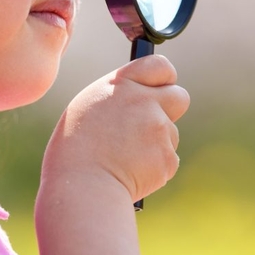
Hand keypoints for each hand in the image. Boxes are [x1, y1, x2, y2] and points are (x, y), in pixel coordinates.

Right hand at [43, 54, 189, 202]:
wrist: (82, 188)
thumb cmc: (74, 150)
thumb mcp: (88, 107)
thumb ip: (119, 95)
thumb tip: (141, 94)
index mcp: (120, 84)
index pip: (161, 66)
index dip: (164, 78)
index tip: (159, 88)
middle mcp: (144, 102)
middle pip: (180, 97)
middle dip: (170, 109)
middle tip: (149, 125)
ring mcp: (159, 130)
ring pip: (171, 133)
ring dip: (156, 143)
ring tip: (125, 157)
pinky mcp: (167, 158)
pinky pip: (169, 158)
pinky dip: (155, 167)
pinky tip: (131, 172)